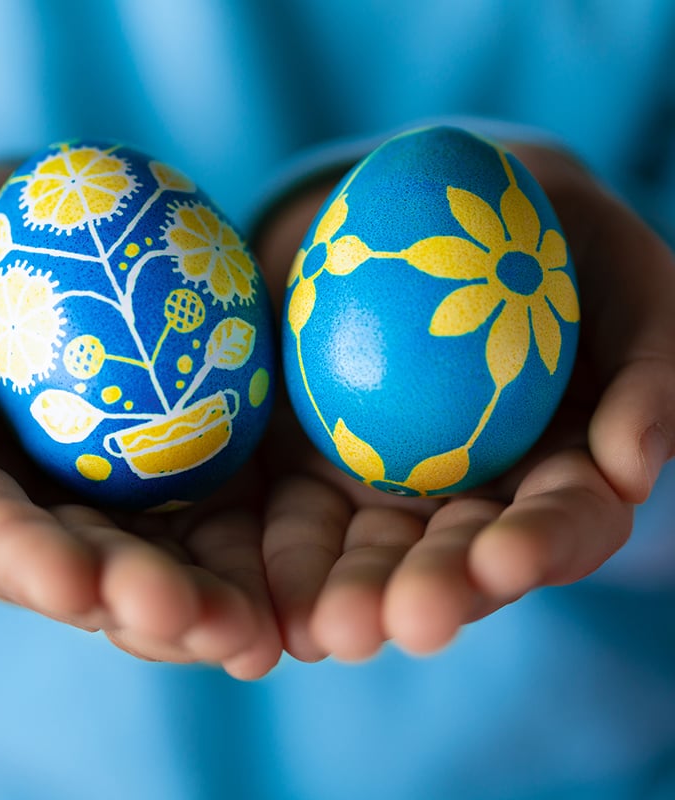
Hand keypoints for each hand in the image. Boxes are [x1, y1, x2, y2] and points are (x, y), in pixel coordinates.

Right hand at [0, 169, 280, 679]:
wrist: (42, 226)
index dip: (27, 563)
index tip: (76, 583)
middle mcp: (37, 511)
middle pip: (86, 573)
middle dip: (138, 605)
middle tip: (198, 626)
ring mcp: (112, 497)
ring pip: (159, 566)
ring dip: (207, 607)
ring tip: (256, 637)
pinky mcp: (178, 471)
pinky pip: (216, 520)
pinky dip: (250, 558)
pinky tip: (289, 590)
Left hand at [253, 142, 674, 662]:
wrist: (441, 211)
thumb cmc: (557, 244)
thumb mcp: (629, 283)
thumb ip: (649, 370)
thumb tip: (631, 466)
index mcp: (556, 473)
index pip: (560, 526)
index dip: (537, 547)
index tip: (503, 560)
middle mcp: (473, 498)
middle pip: (455, 559)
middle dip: (432, 592)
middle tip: (400, 621)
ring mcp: (392, 487)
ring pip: (371, 553)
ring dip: (349, 594)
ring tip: (323, 630)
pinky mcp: (319, 467)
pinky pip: (296, 514)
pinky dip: (281, 554)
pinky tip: (260, 590)